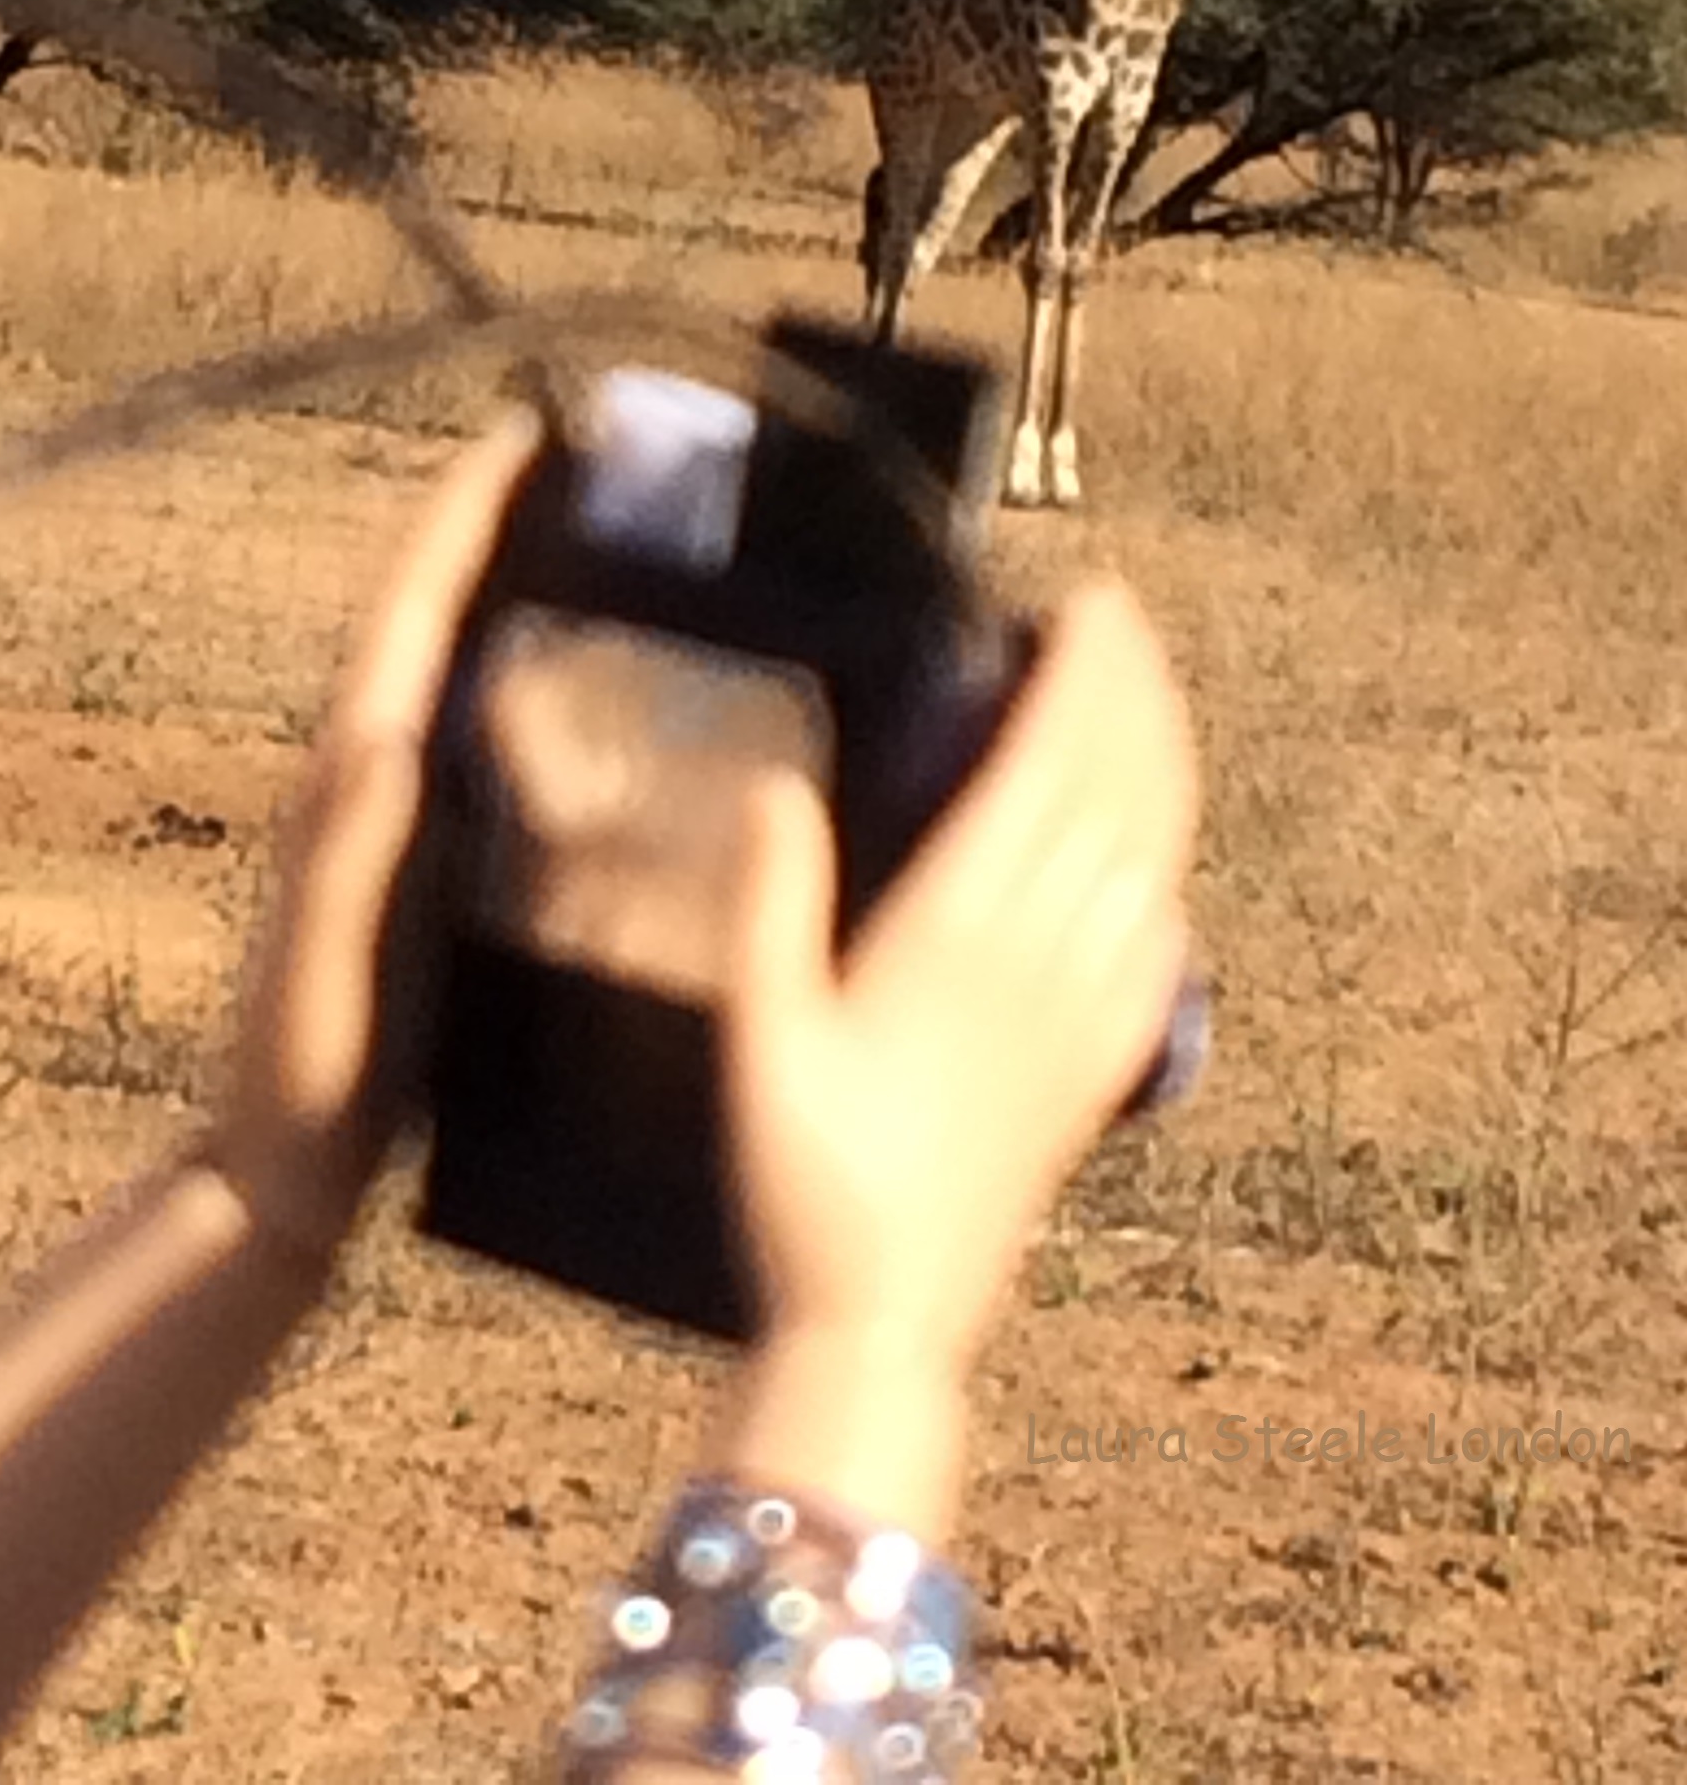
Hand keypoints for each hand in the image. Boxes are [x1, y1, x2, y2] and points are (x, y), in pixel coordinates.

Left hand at [200, 413, 538, 1261]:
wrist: (280, 1174)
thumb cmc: (301, 1072)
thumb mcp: (323, 961)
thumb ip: (345, 853)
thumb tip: (380, 727)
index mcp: (354, 775)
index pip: (413, 611)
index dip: (464, 515)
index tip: (526, 430)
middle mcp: (370, 776)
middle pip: (439, 613)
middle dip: (499, 524)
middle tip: (587, 452)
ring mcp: (396, 822)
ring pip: (464, 671)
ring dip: (517, 593)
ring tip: (601, 535)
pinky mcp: (425, 870)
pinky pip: (486, 745)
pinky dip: (532, 690)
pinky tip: (594, 703)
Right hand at [723, 580, 1196, 1389]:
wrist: (887, 1322)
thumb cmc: (803, 1181)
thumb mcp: (757, 1034)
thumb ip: (767, 904)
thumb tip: (774, 784)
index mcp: (959, 935)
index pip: (1048, 768)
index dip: (1078, 677)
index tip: (1086, 604)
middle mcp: (1040, 963)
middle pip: (1118, 794)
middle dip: (1129, 692)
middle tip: (1118, 618)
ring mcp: (1083, 1019)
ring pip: (1153, 857)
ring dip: (1158, 763)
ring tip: (1143, 697)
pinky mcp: (1099, 1073)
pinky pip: (1164, 947)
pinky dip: (1169, 872)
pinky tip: (1158, 857)